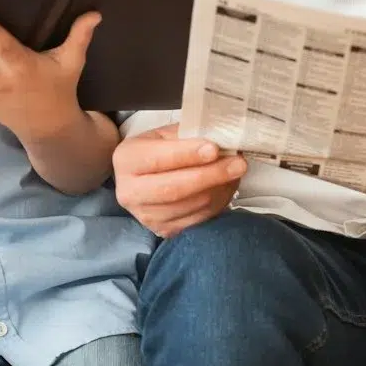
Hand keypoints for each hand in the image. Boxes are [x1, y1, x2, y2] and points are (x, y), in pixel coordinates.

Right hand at [113, 124, 246, 237]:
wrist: (142, 178)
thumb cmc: (156, 150)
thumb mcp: (164, 135)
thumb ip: (187, 136)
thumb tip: (220, 139)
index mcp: (126, 160)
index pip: (158, 159)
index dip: (188, 155)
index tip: (215, 149)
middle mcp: (130, 192)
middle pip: (175, 189)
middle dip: (211, 175)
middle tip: (238, 164)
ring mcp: (145, 216)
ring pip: (191, 206)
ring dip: (220, 189)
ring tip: (235, 172)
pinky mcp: (163, 231)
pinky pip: (197, 220)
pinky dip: (218, 203)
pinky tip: (226, 187)